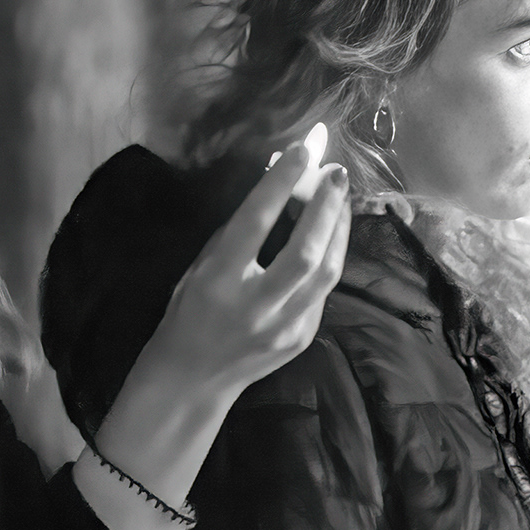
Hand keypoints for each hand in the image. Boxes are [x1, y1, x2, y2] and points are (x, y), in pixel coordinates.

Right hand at [138, 144, 350, 400]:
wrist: (192, 378)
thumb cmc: (188, 312)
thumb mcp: (198, 268)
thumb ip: (237, 232)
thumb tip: (275, 185)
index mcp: (219, 281)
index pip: (256, 224)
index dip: (281, 183)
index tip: (303, 150)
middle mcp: (255, 306)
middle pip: (305, 252)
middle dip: (326, 207)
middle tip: (336, 173)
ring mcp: (283, 327)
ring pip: (327, 273)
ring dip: (339, 229)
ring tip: (341, 197)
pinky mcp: (301, 338)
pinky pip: (322, 290)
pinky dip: (329, 257)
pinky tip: (330, 235)